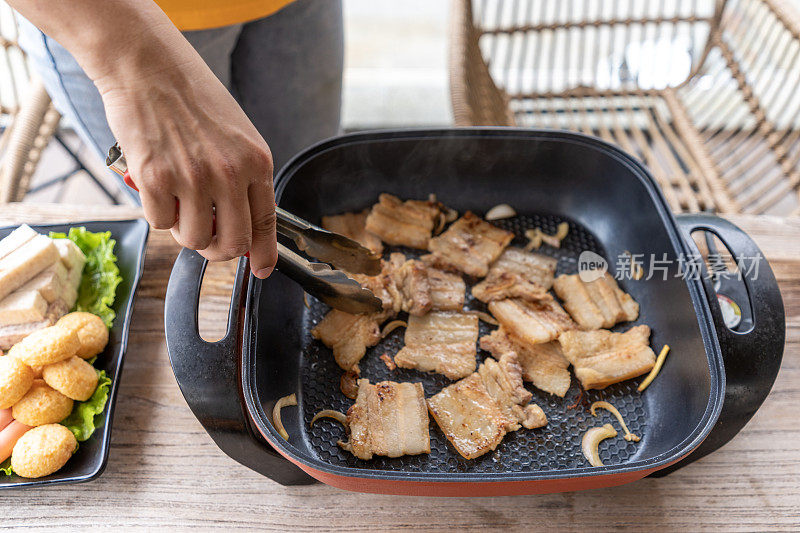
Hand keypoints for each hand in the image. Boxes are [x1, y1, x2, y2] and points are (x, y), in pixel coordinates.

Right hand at [95, 35, 276, 277]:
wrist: (149, 66)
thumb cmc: (192, 97)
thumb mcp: (237, 135)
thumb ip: (244, 176)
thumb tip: (240, 219)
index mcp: (256, 162)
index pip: (266, 222)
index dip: (264, 252)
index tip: (261, 268)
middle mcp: (230, 174)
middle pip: (232, 243)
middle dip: (218, 249)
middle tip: (205, 237)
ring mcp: (194, 179)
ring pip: (194, 239)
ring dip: (184, 229)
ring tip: (177, 200)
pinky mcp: (157, 180)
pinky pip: (160, 223)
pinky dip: (156, 212)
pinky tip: (157, 184)